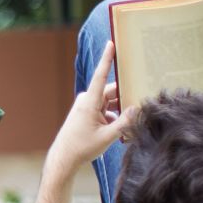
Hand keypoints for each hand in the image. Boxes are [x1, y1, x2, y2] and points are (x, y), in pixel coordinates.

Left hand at [47, 45, 132, 175]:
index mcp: (89, 102)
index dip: (107, 59)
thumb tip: (138, 108)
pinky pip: (106, 110)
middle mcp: (87, 100)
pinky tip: (118, 132)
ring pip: (111, 102)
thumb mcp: (108, 136)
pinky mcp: (87, 113)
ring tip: (123, 128)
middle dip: (125, 100)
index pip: (100, 76)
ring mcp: (86, 106)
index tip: (110, 43)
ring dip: (119, 112)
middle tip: (137, 108)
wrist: (64, 159)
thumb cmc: (82, 148)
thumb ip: (125, 122)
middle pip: (113, 92)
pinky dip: (113, 118)